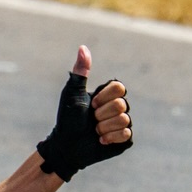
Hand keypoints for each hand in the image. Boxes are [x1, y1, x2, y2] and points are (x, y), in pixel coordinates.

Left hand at [36, 46, 132, 180]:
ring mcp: (123, 123)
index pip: (119, 88)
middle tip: (91, 119)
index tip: (91, 103)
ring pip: (124, 120)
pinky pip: (126, 134)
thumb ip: (80, 71)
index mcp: (108, 95)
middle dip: (101, 114)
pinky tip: (101, 140)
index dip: (104, 97)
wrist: (65, 145)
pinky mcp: (124, 139)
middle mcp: (118, 108)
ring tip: (94, 131)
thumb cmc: (68, 118)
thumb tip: (83, 47)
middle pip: (121, 104)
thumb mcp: (72, 93)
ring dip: (103, 127)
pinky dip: (109, 138)